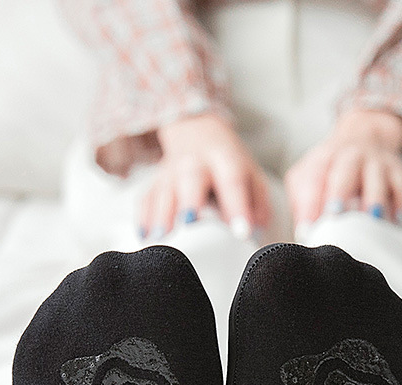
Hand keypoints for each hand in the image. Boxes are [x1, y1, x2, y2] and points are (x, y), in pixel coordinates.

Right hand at [139, 112, 272, 239]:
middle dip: (190, 200)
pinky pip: (146, 199)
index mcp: (225, 159)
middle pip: (191, 178)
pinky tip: (145, 235)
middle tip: (190, 220)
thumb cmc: (226, 161)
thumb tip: (258, 226)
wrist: (196, 132)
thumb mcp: (250, 174)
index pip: (233, 181)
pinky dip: (144, 217)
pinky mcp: (155, 183)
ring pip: (164, 190)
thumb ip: (257, 201)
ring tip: (161, 235)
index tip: (242, 231)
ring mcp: (172, 171)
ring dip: (161, 213)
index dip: (237, 206)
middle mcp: (195, 162)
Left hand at [283, 108, 401, 229]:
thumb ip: (301, 200)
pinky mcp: (396, 168)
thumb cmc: (330, 167)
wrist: (364, 135)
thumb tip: (303, 232)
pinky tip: (397, 222)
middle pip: (346, 171)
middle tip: (335, 217)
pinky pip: (401, 185)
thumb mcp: (308, 175)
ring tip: (370, 221)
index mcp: (324, 157)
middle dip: (340, 194)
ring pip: (376, 178)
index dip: (309, 203)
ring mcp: (375, 160)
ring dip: (373, 200)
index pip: (314, 178)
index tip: (306, 228)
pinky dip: (400, 203)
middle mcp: (351, 154)